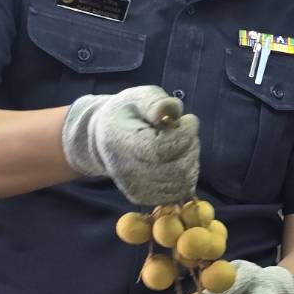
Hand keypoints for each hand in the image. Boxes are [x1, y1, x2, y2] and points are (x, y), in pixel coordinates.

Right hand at [62, 86, 199, 205]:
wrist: (103, 138)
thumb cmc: (126, 113)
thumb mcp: (138, 97)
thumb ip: (155, 101)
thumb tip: (173, 110)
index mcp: (123, 143)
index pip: (162, 149)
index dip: (184, 135)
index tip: (189, 119)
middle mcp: (127, 170)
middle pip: (177, 169)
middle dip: (191, 146)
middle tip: (187, 132)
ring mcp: (135, 187)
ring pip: (182, 182)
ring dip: (191, 160)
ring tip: (182, 145)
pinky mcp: (143, 197)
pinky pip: (178, 192)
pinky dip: (186, 175)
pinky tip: (178, 159)